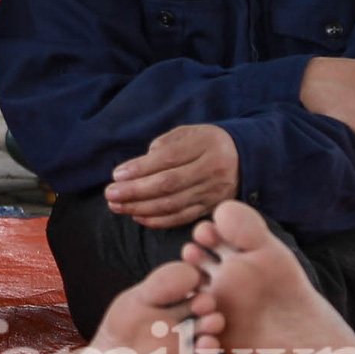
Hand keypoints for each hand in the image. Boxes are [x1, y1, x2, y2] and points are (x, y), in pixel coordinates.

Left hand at [105, 124, 239, 227]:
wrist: (244, 158)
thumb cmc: (205, 143)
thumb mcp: (188, 133)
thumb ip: (164, 145)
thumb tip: (139, 166)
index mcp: (205, 145)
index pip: (168, 159)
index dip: (140, 168)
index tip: (116, 175)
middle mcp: (212, 170)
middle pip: (169, 184)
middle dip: (135, 191)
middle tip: (110, 194)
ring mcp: (214, 192)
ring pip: (173, 204)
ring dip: (141, 208)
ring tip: (117, 206)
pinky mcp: (212, 208)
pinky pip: (182, 218)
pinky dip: (158, 220)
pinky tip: (138, 216)